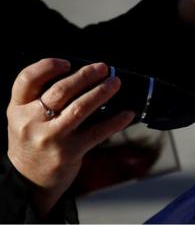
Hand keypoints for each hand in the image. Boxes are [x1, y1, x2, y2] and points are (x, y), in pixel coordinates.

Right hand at [6, 59, 133, 215]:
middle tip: (103, 68)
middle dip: (85, 76)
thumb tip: (81, 75)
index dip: (47, 66)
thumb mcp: (25, 118)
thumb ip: (41, 98)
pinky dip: (115, 121)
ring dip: (102, 92)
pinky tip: (127, 114)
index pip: (27, 79)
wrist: (28, 180)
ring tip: (115, 83)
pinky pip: (97, 132)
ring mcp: (51, 137)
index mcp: (18, 108)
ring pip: (80, 108)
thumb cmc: (32, 141)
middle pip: (60, 91)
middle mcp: (31, 122)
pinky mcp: (69, 152)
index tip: (67, 63)